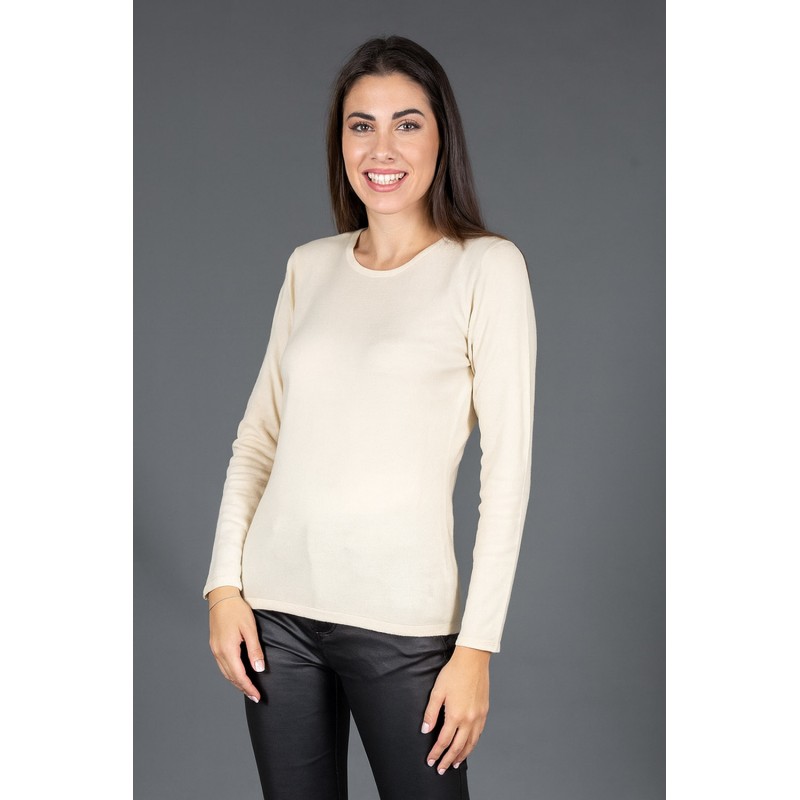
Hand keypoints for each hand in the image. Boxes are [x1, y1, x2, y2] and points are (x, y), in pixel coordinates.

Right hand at [207, 587, 265, 701]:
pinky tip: (238, 673)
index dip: (248, 687)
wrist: (222, 597)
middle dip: (243, 688)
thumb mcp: (250, 629)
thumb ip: (254, 650)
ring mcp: (214, 649)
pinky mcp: (214, 645)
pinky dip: (231, 673)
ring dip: (236, 682)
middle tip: (254, 696)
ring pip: (225, 672)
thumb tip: (259, 669)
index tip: (257, 696)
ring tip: (247, 688)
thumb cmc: (237, 610)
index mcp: (227, 649)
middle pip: (231, 677)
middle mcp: (218, 652)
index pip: (239, 675)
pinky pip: (222, 665)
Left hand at [421, 645, 490, 772]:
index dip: (436, 753)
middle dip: (448, 759)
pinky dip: (473, 744)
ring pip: (471, 743)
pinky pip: (479, 734)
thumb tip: (425, 730)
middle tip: (441, 769)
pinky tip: (468, 745)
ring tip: (455, 763)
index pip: (444, 741)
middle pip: (458, 747)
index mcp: (455, 715)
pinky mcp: (484, 711)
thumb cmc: (453, 673)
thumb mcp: (437, 691)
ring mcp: (478, 716)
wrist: (473, 660)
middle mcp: (469, 719)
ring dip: (462, 755)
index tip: (430, 761)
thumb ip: (431, 713)